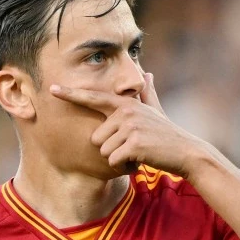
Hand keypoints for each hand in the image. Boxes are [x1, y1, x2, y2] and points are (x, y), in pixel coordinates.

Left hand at [50, 73, 202, 176]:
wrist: (186, 152)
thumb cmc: (168, 134)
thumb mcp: (156, 111)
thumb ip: (147, 93)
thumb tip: (147, 73)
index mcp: (126, 104)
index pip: (94, 98)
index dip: (72, 94)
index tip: (52, 89)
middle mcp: (125, 112)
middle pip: (96, 138)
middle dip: (111, 149)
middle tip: (133, 148)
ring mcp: (130, 127)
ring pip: (104, 152)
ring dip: (119, 159)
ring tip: (138, 154)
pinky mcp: (133, 144)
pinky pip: (113, 161)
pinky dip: (125, 166)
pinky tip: (141, 161)